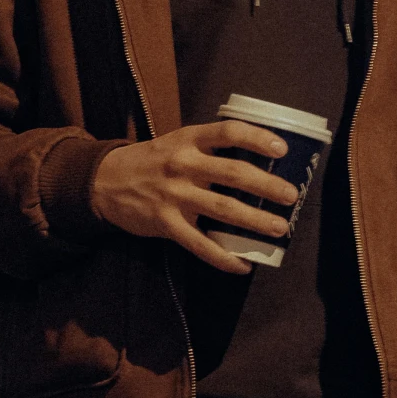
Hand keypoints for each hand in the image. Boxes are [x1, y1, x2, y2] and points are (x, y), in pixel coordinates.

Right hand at [91, 123, 296, 274]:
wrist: (105, 181)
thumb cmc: (152, 161)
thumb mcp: (177, 143)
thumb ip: (209, 150)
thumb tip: (256, 161)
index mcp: (188, 140)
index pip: (228, 132)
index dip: (257, 138)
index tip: (282, 149)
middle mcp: (182, 164)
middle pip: (232, 173)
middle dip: (266, 185)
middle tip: (291, 195)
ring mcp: (173, 195)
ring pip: (222, 208)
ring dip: (254, 220)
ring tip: (279, 228)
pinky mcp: (165, 222)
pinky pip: (199, 244)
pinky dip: (223, 257)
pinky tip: (242, 264)